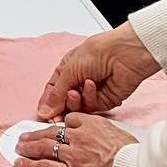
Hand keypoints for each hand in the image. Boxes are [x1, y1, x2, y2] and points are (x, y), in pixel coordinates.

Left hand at [13, 113, 138, 166]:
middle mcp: (79, 137)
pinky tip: (19, 163)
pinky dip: (30, 165)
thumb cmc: (134, 156)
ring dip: (28, 147)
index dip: (59, 125)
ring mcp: (73, 155)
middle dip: (35, 135)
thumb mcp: (119, 133)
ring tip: (18, 147)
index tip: (52, 129)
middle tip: (23, 136)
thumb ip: (103, 131)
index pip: (69, 120)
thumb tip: (98, 135)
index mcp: (92, 123)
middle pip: (51, 132)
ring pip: (44, 148)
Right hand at [35, 24, 158, 120]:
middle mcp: (78, 81)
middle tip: (57, 114)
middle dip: (61, 107)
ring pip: (77, 108)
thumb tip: (45, 110)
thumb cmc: (97, 52)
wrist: (123, 55)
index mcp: (67, 69)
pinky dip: (90, 98)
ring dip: (75, 102)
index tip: (44, 114)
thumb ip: (56, 94)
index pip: (53, 90)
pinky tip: (92, 86)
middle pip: (64, 102)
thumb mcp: (69, 70)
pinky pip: (92, 107)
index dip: (48, 103)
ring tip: (76, 92)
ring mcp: (91, 92)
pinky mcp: (104, 101)